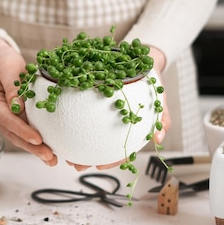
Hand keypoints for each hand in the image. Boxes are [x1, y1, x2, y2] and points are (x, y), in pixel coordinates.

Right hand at [0, 36, 57, 166]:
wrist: (1, 62)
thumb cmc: (5, 62)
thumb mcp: (8, 67)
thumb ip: (12, 86)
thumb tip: (18, 106)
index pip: (6, 119)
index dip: (22, 130)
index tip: (37, 139)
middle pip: (13, 134)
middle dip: (31, 147)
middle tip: (49, 157)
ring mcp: (3, 120)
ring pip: (18, 138)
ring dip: (35, 150)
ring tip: (52, 160)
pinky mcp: (13, 121)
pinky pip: (24, 134)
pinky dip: (36, 144)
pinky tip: (50, 153)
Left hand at [67, 46, 170, 171]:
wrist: (143, 58)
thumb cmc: (151, 81)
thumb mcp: (159, 99)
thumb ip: (161, 119)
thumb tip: (158, 139)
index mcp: (129, 128)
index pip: (120, 151)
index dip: (110, 160)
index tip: (99, 166)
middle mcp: (114, 123)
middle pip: (101, 146)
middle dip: (87, 159)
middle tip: (74, 164)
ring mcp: (104, 113)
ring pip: (89, 133)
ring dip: (76, 145)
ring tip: (64, 152)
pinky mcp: (94, 98)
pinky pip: (80, 110)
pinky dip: (71, 119)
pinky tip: (62, 123)